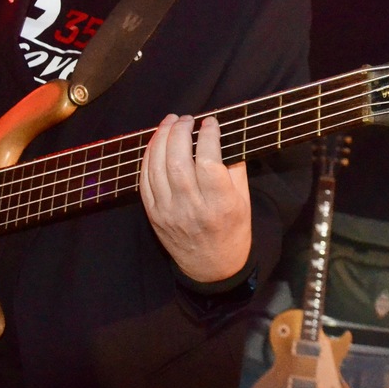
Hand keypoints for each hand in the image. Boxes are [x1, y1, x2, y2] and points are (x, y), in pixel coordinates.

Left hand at [140, 114, 250, 282]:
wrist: (211, 268)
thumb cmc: (232, 231)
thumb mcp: (244, 202)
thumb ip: (235, 170)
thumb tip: (222, 137)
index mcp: (219, 205)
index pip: (209, 163)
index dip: (208, 137)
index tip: (210, 122)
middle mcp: (191, 208)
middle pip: (178, 162)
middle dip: (180, 132)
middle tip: (186, 119)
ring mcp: (168, 212)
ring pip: (157, 167)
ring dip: (161, 139)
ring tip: (170, 122)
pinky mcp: (153, 214)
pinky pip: (145, 179)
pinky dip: (148, 157)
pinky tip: (156, 142)